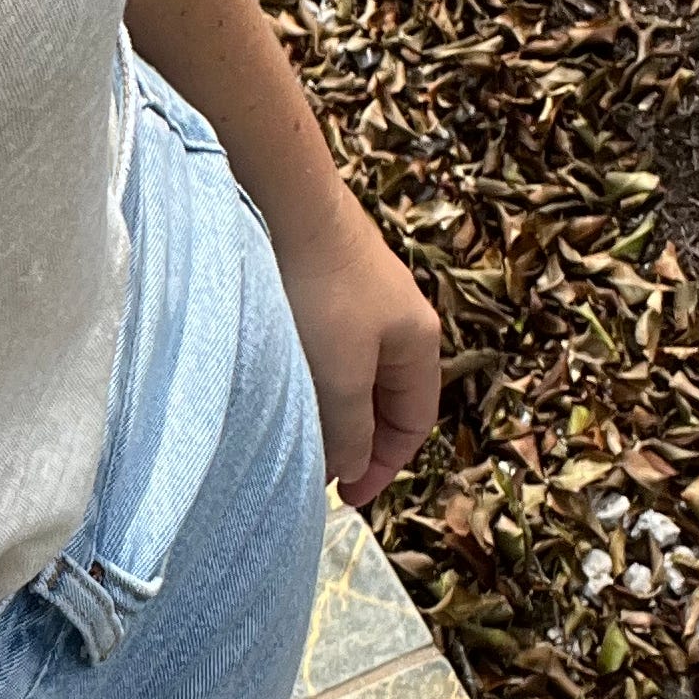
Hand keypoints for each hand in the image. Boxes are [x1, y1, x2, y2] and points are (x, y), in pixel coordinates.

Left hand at [270, 183, 442, 508]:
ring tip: (294, 433)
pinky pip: (325, 346)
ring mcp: (360, 296)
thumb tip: (351, 466)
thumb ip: (350, 427)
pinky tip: (279, 382)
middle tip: (316, 472)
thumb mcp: (339, 375)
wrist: (285, 202)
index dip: (386, 465)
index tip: (348, 497)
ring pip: (351, 372)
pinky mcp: (322, 279)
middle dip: (356, 439)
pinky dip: (310, 375)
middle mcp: (397, 317)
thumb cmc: (320, 292)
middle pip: (385, 398)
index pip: (414, 422)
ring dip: (329, 408)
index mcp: (419, 341)